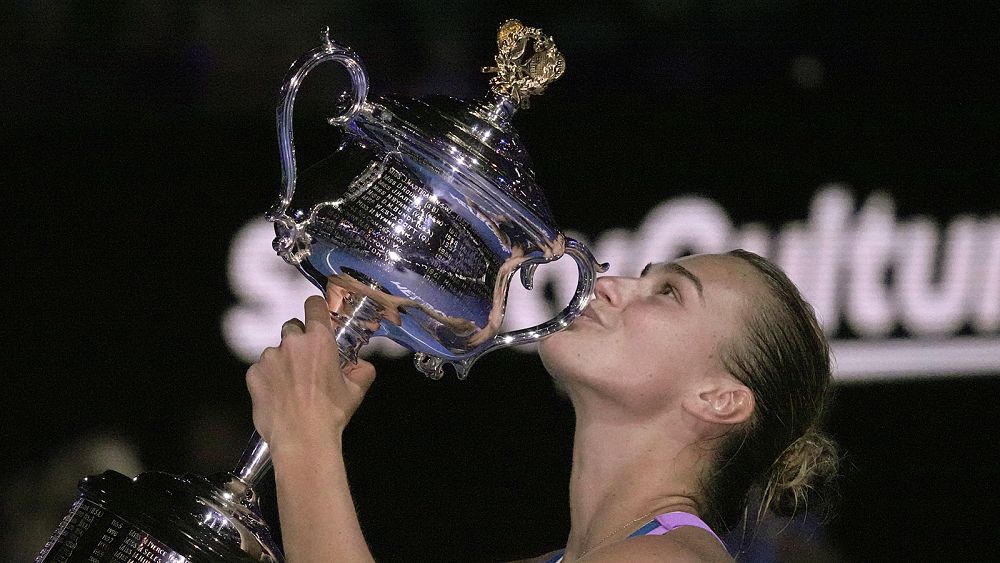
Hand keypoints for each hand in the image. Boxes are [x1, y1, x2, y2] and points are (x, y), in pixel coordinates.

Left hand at [246, 295, 376, 449]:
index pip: (313, 305)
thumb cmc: (331, 414)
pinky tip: (278, 396)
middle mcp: (292, 342)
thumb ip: (362, 371)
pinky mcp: (253, 373)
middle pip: (292, 327)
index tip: (316, 318)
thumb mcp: (356, 391)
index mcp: (319, 340)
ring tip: (291, 387)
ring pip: (276, 351)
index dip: (315, 309)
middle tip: (306, 364)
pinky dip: (268, 378)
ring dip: (282, 362)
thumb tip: (362, 365)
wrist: (302, 439)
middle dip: (299, 341)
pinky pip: (260, 369)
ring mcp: (269, 357)